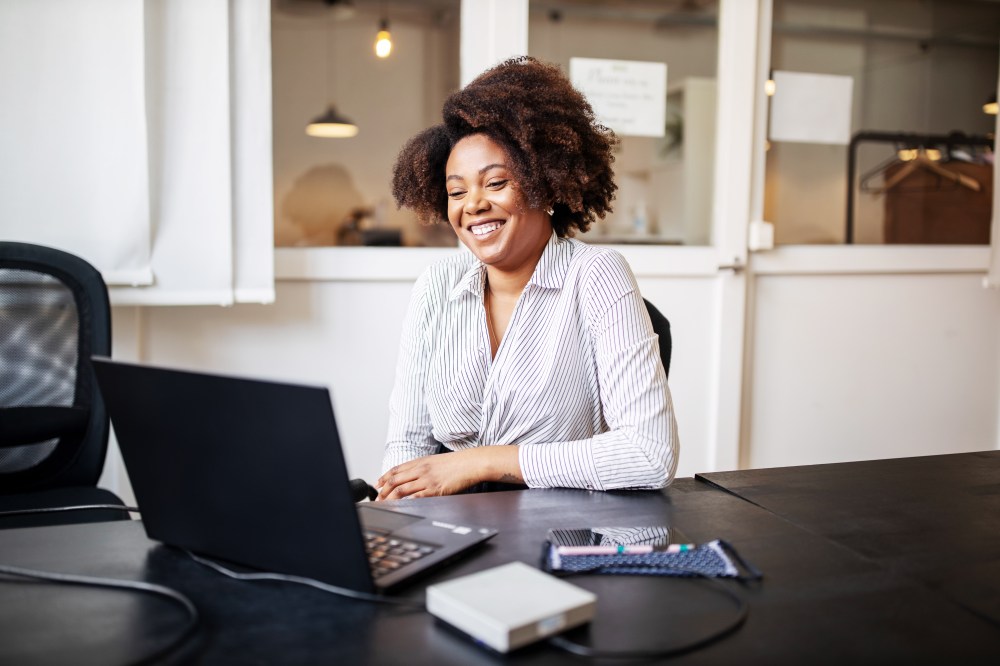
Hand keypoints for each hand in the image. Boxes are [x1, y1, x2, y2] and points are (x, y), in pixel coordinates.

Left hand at [376, 446, 520, 499]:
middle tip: (377, 499)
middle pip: (395, 480)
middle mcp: (420, 470)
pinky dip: (406, 502)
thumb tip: (414, 476)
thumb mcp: (436, 461)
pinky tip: (401, 507)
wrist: (471, 463)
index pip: (396, 469)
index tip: (378, 484)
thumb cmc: (457, 463)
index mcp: (420, 462)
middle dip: (383, 491)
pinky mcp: (435, 489)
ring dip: (390, 498)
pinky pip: (416, 497)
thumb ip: (424, 468)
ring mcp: (426, 479)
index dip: (384, 477)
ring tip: (385, 505)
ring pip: (401, 489)